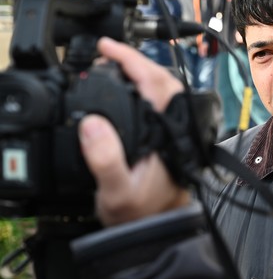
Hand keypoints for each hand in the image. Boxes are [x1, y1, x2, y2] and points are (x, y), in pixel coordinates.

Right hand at [78, 37, 189, 225]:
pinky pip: (160, 103)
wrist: (156, 230)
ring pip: (165, 90)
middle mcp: (175, 129)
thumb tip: (93, 123)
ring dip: (142, 72)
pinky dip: (143, 88)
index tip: (107, 48)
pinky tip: (128, 90)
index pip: (155, 83)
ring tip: (115, 65)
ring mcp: (173, 132)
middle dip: (136, 60)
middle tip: (107, 52)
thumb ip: (106, 159)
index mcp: (167, 133)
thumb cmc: (141, 214)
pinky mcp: (167, 138)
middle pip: (163, 80)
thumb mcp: (116, 191)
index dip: (131, 60)